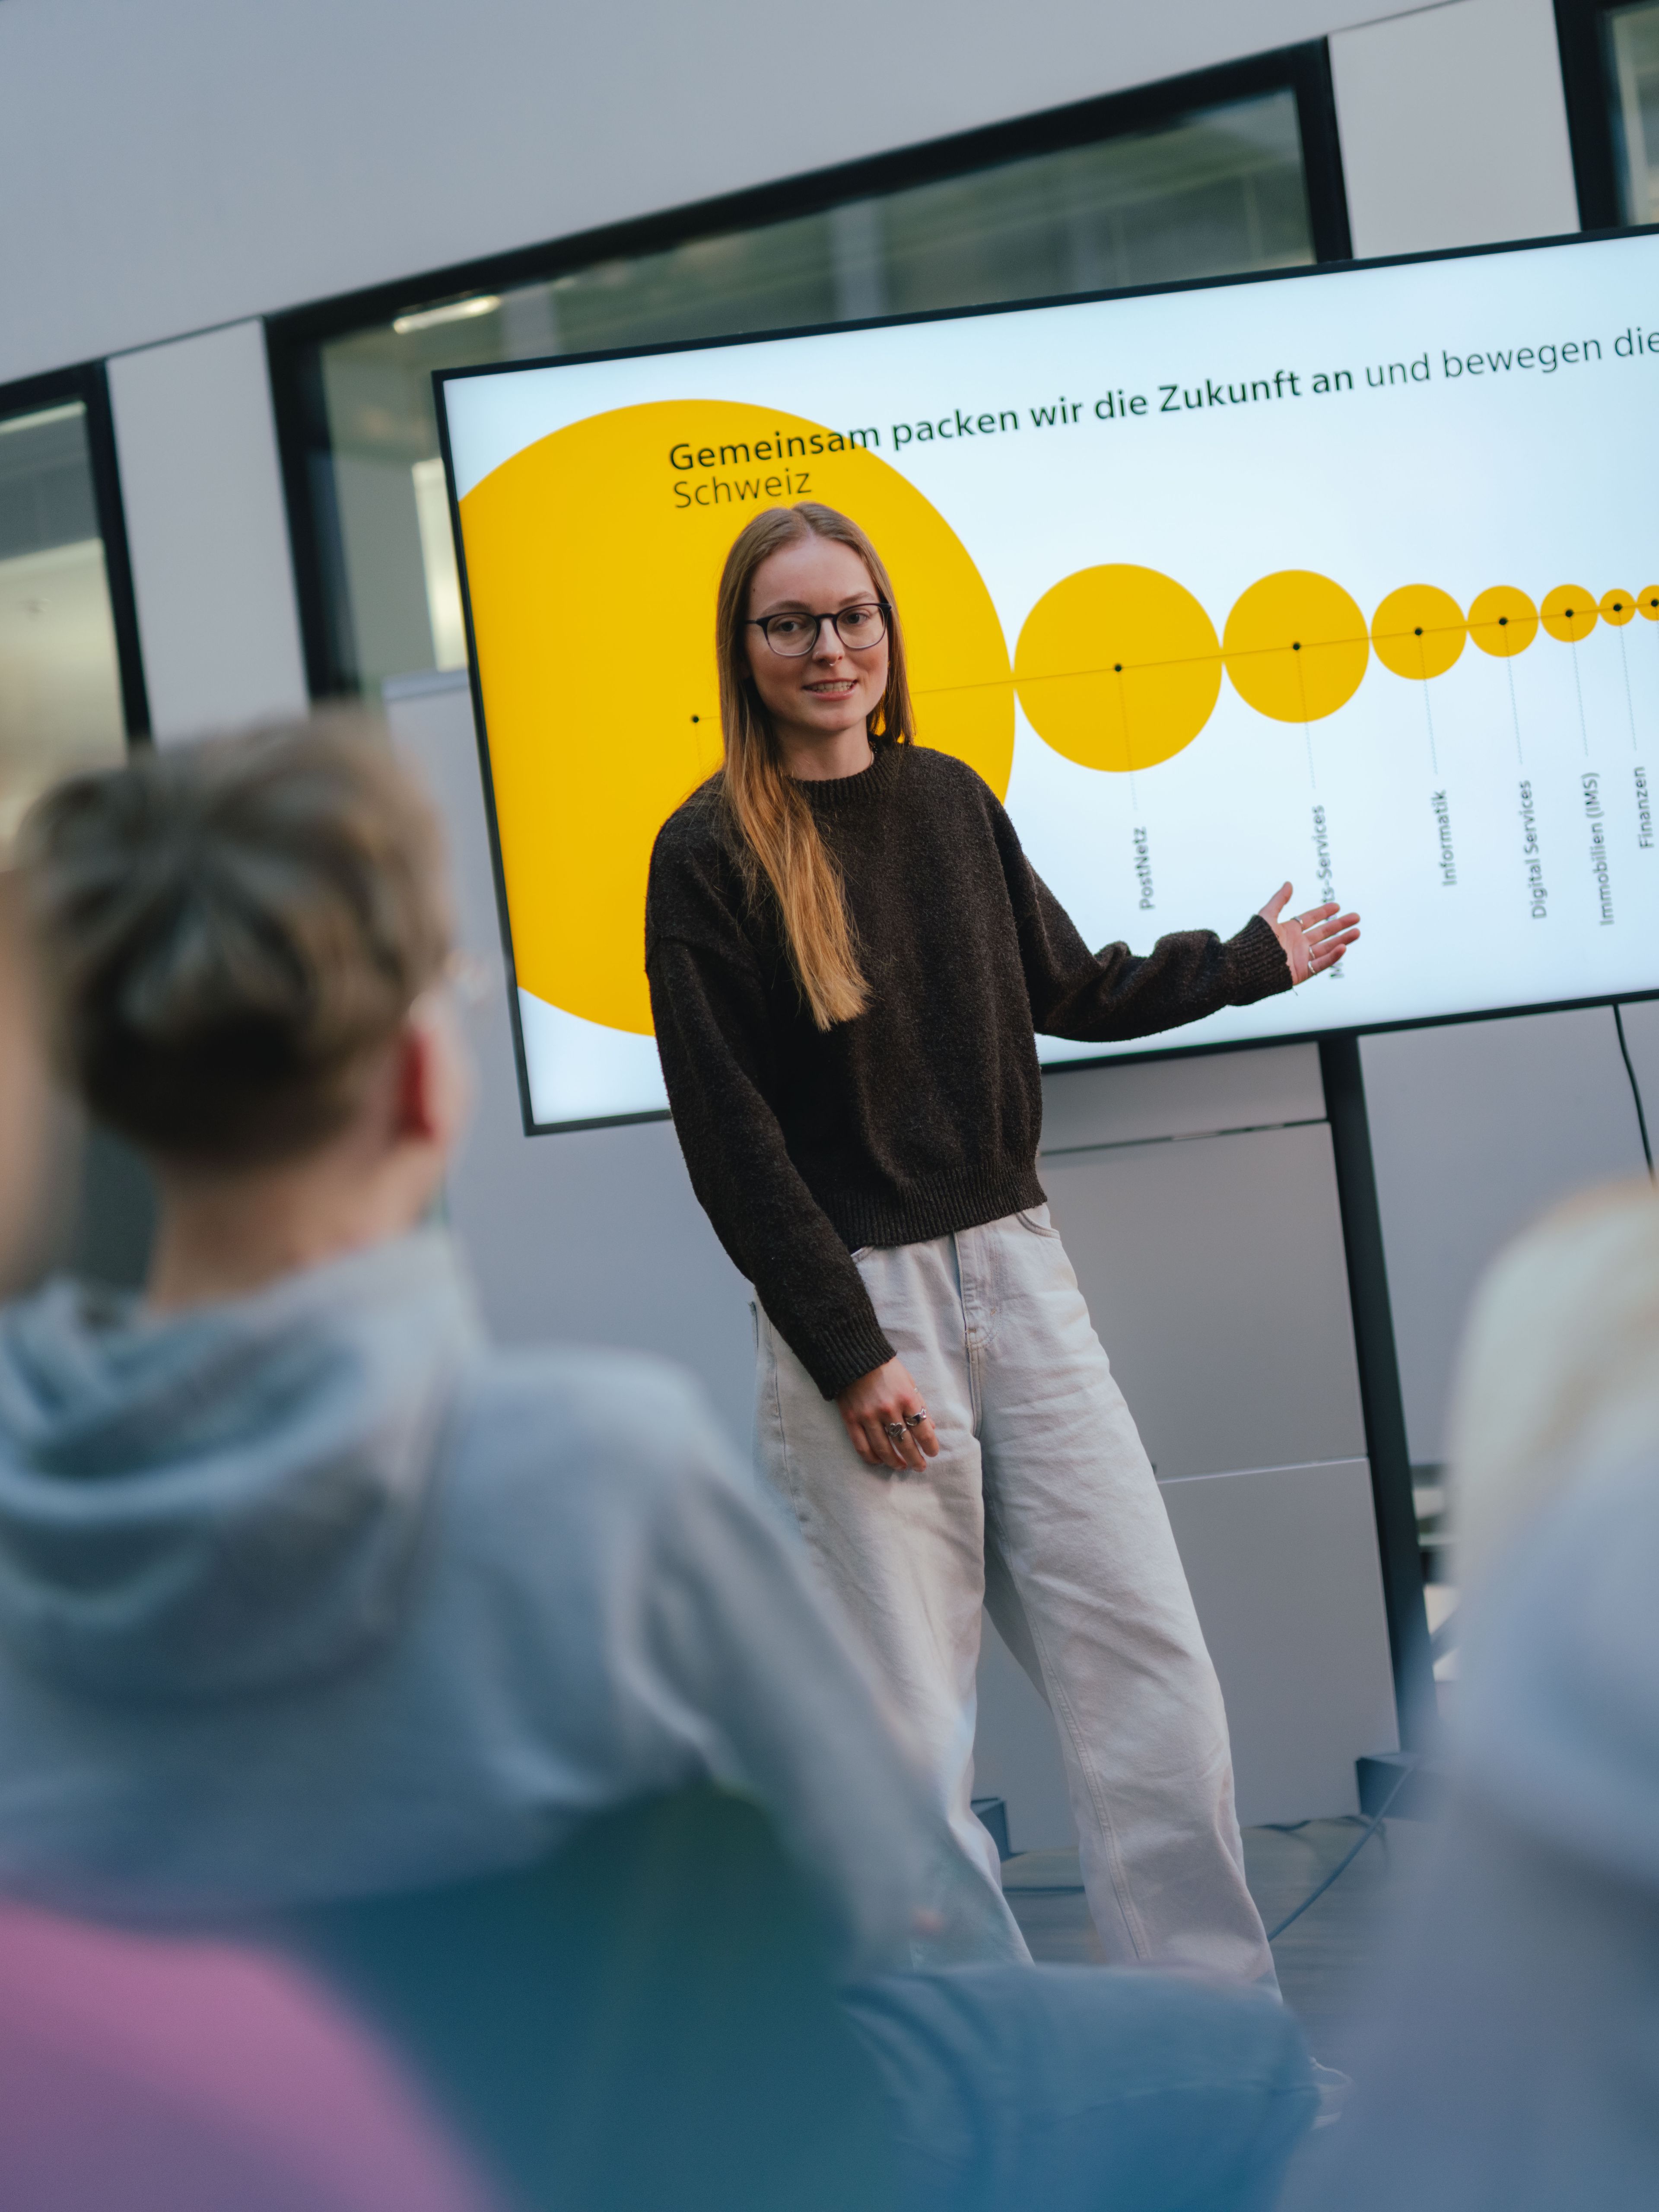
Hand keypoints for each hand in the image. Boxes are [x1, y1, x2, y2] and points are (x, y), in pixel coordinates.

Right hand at [837, 1358, 939, 1473]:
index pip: (923, 1431)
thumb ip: (919, 1405)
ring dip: (894, 1462)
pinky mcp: (851, 1419)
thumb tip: (931, 1427)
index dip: (930, 1446)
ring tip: (901, 1466)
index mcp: (906, 1398)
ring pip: (883, 1449)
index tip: (932, 1453)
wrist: (852, 1356)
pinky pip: (862, 1446)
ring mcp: (868, 1416)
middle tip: (920, 1467)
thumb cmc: (885, 1368)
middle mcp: (888, 1409)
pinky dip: (871, 1458)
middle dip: (915, 1459)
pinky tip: (879, 1461)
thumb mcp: (909, 1382)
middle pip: (905, 1444)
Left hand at [1258, 882, 1359, 983]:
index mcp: (1288, 931)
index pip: (1310, 919)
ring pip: (1326, 948)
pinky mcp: (1301, 972)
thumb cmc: (1253, 941)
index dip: (1323, 912)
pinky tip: (1343, 947)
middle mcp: (1296, 944)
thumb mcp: (1266, 916)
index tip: (1337, 906)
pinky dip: (1332, 957)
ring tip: (1357, 932)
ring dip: (1342, 940)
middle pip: (1323, 933)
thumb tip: (1288, 883)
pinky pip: (1320, 964)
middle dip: (1340, 925)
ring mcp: (1300, 958)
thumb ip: (1279, 900)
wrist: (1246, 967)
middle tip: (1356, 917)